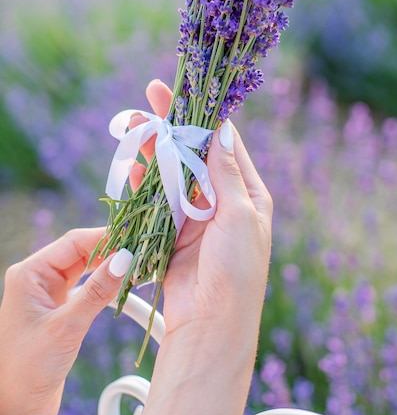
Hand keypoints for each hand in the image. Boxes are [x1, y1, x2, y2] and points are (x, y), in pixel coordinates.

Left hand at [0, 228, 133, 414]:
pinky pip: (85, 285)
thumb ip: (97, 291)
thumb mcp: (67, 326)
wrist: (17, 407)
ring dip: (108, 265)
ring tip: (137, 262)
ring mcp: (47, 292)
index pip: (73, 242)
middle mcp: (37, 278)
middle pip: (80, 252)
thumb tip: (125, 258)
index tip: (134, 235)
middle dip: (110, 249)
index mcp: (30, 273)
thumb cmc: (30, 368)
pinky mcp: (58, 308)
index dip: (105, 236)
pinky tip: (122, 282)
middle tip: (142, 248)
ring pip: (84, 267)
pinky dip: (103, 283)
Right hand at [129, 79, 272, 414]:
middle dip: (172, 125)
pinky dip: (143, 180)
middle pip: (193, 152)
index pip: (224, 143)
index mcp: (246, 192)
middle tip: (151, 95)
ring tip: (133, 124)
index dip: (205, 115)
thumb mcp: (239, 215)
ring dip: (153, 149)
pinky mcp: (172, 231)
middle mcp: (221, 199)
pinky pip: (155, 198)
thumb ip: (225, 172)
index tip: (187, 91)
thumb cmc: (237, 268)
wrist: (212, 323)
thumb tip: (223, 129)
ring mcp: (195, 214)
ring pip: (171, 171)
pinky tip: (131, 162)